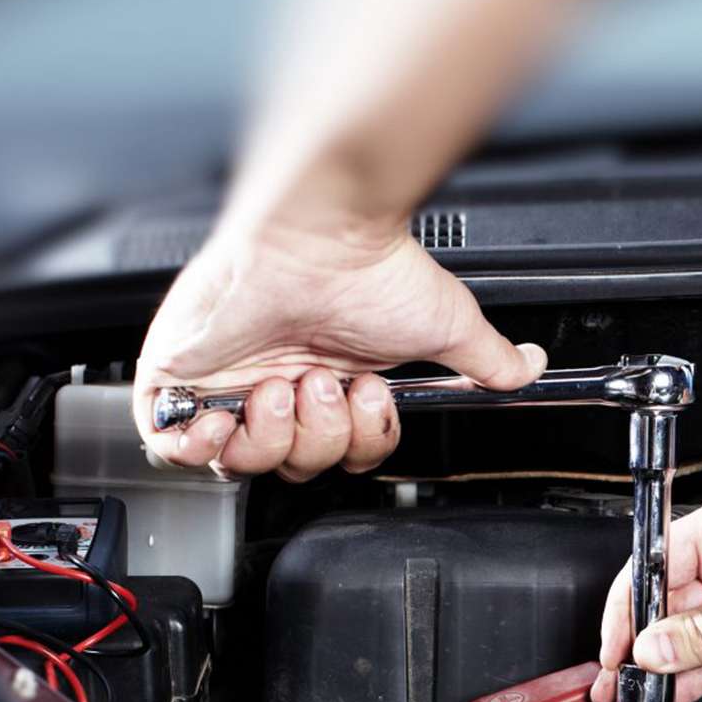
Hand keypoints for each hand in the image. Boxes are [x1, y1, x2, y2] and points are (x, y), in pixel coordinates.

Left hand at [133, 222, 544, 478]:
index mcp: (332, 379)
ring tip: (281, 383)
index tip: (368, 397)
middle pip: (292, 467)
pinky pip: (172, 446)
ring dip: (270, 435)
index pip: (339, 455)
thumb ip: (488, 359)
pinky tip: (228, 417)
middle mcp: (280, 383)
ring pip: (239, 463)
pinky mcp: (177, 375)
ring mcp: (226, 382)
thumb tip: (529, 369)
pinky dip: (199, 447)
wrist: (317, 235)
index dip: (356, 445)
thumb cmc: (372, 268)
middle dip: (317, 438)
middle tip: (326, 384)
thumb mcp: (447, 325)